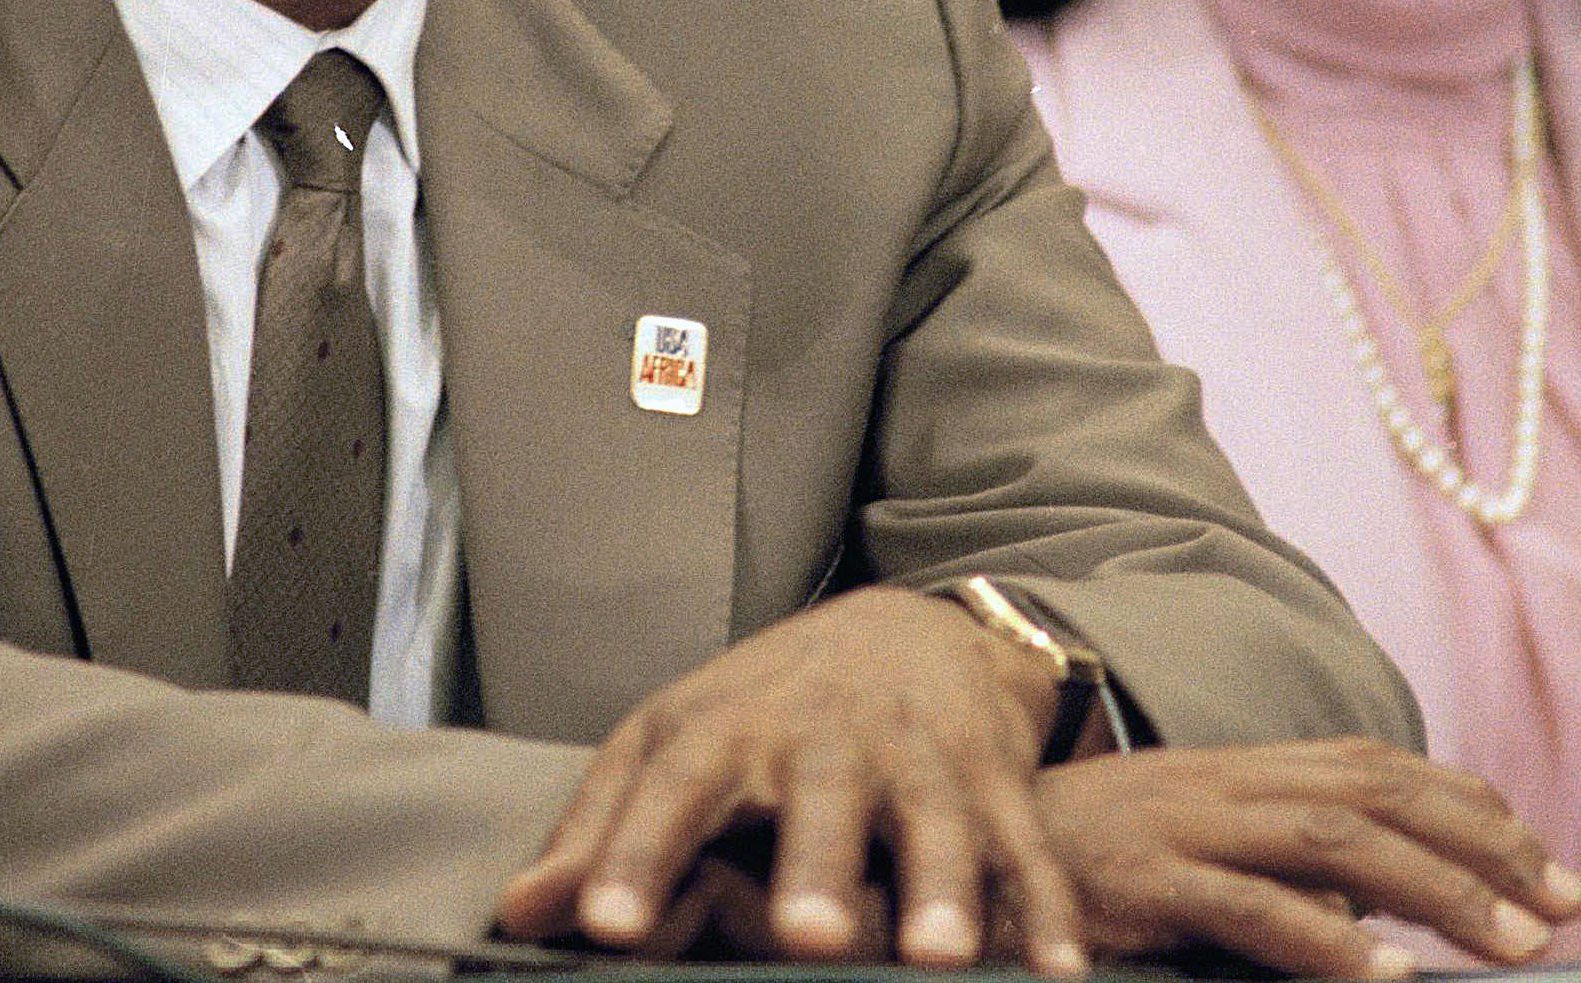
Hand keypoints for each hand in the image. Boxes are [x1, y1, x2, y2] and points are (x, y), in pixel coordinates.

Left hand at [493, 585, 1089, 972]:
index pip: (671, 790)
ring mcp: (919, 757)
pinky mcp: (995, 780)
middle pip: (818, 798)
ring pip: (936, 822)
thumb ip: (601, 831)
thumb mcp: (672, 746)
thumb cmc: (764, 710)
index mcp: (725, 730)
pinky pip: (1026, 849)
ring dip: (944, 889)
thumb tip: (521, 914)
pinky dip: (1048, 909)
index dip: (634, 854)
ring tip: (942, 959)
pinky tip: (1059, 969)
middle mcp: (824, 739)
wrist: (904, 632)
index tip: (603, 923)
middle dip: (816, 864)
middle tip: (806, 937)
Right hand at [1027, 739, 1580, 978]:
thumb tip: (1373, 912)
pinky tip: (1387, 975)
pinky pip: (1251, 906)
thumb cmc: (1082, 870)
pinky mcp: (1144, 878)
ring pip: (1335, 838)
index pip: (1376, 766)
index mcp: (1237, 770)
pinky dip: (1328, 941)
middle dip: (1485, 845)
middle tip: (1565, 903)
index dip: (1471, 806)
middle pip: (1376, 790)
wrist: (954, 854)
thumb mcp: (1191, 853)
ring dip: (1439, 890)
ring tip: (1513, 943)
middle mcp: (1221, 781)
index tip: (1546, 862)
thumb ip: (1276, 870)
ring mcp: (1183, 823)